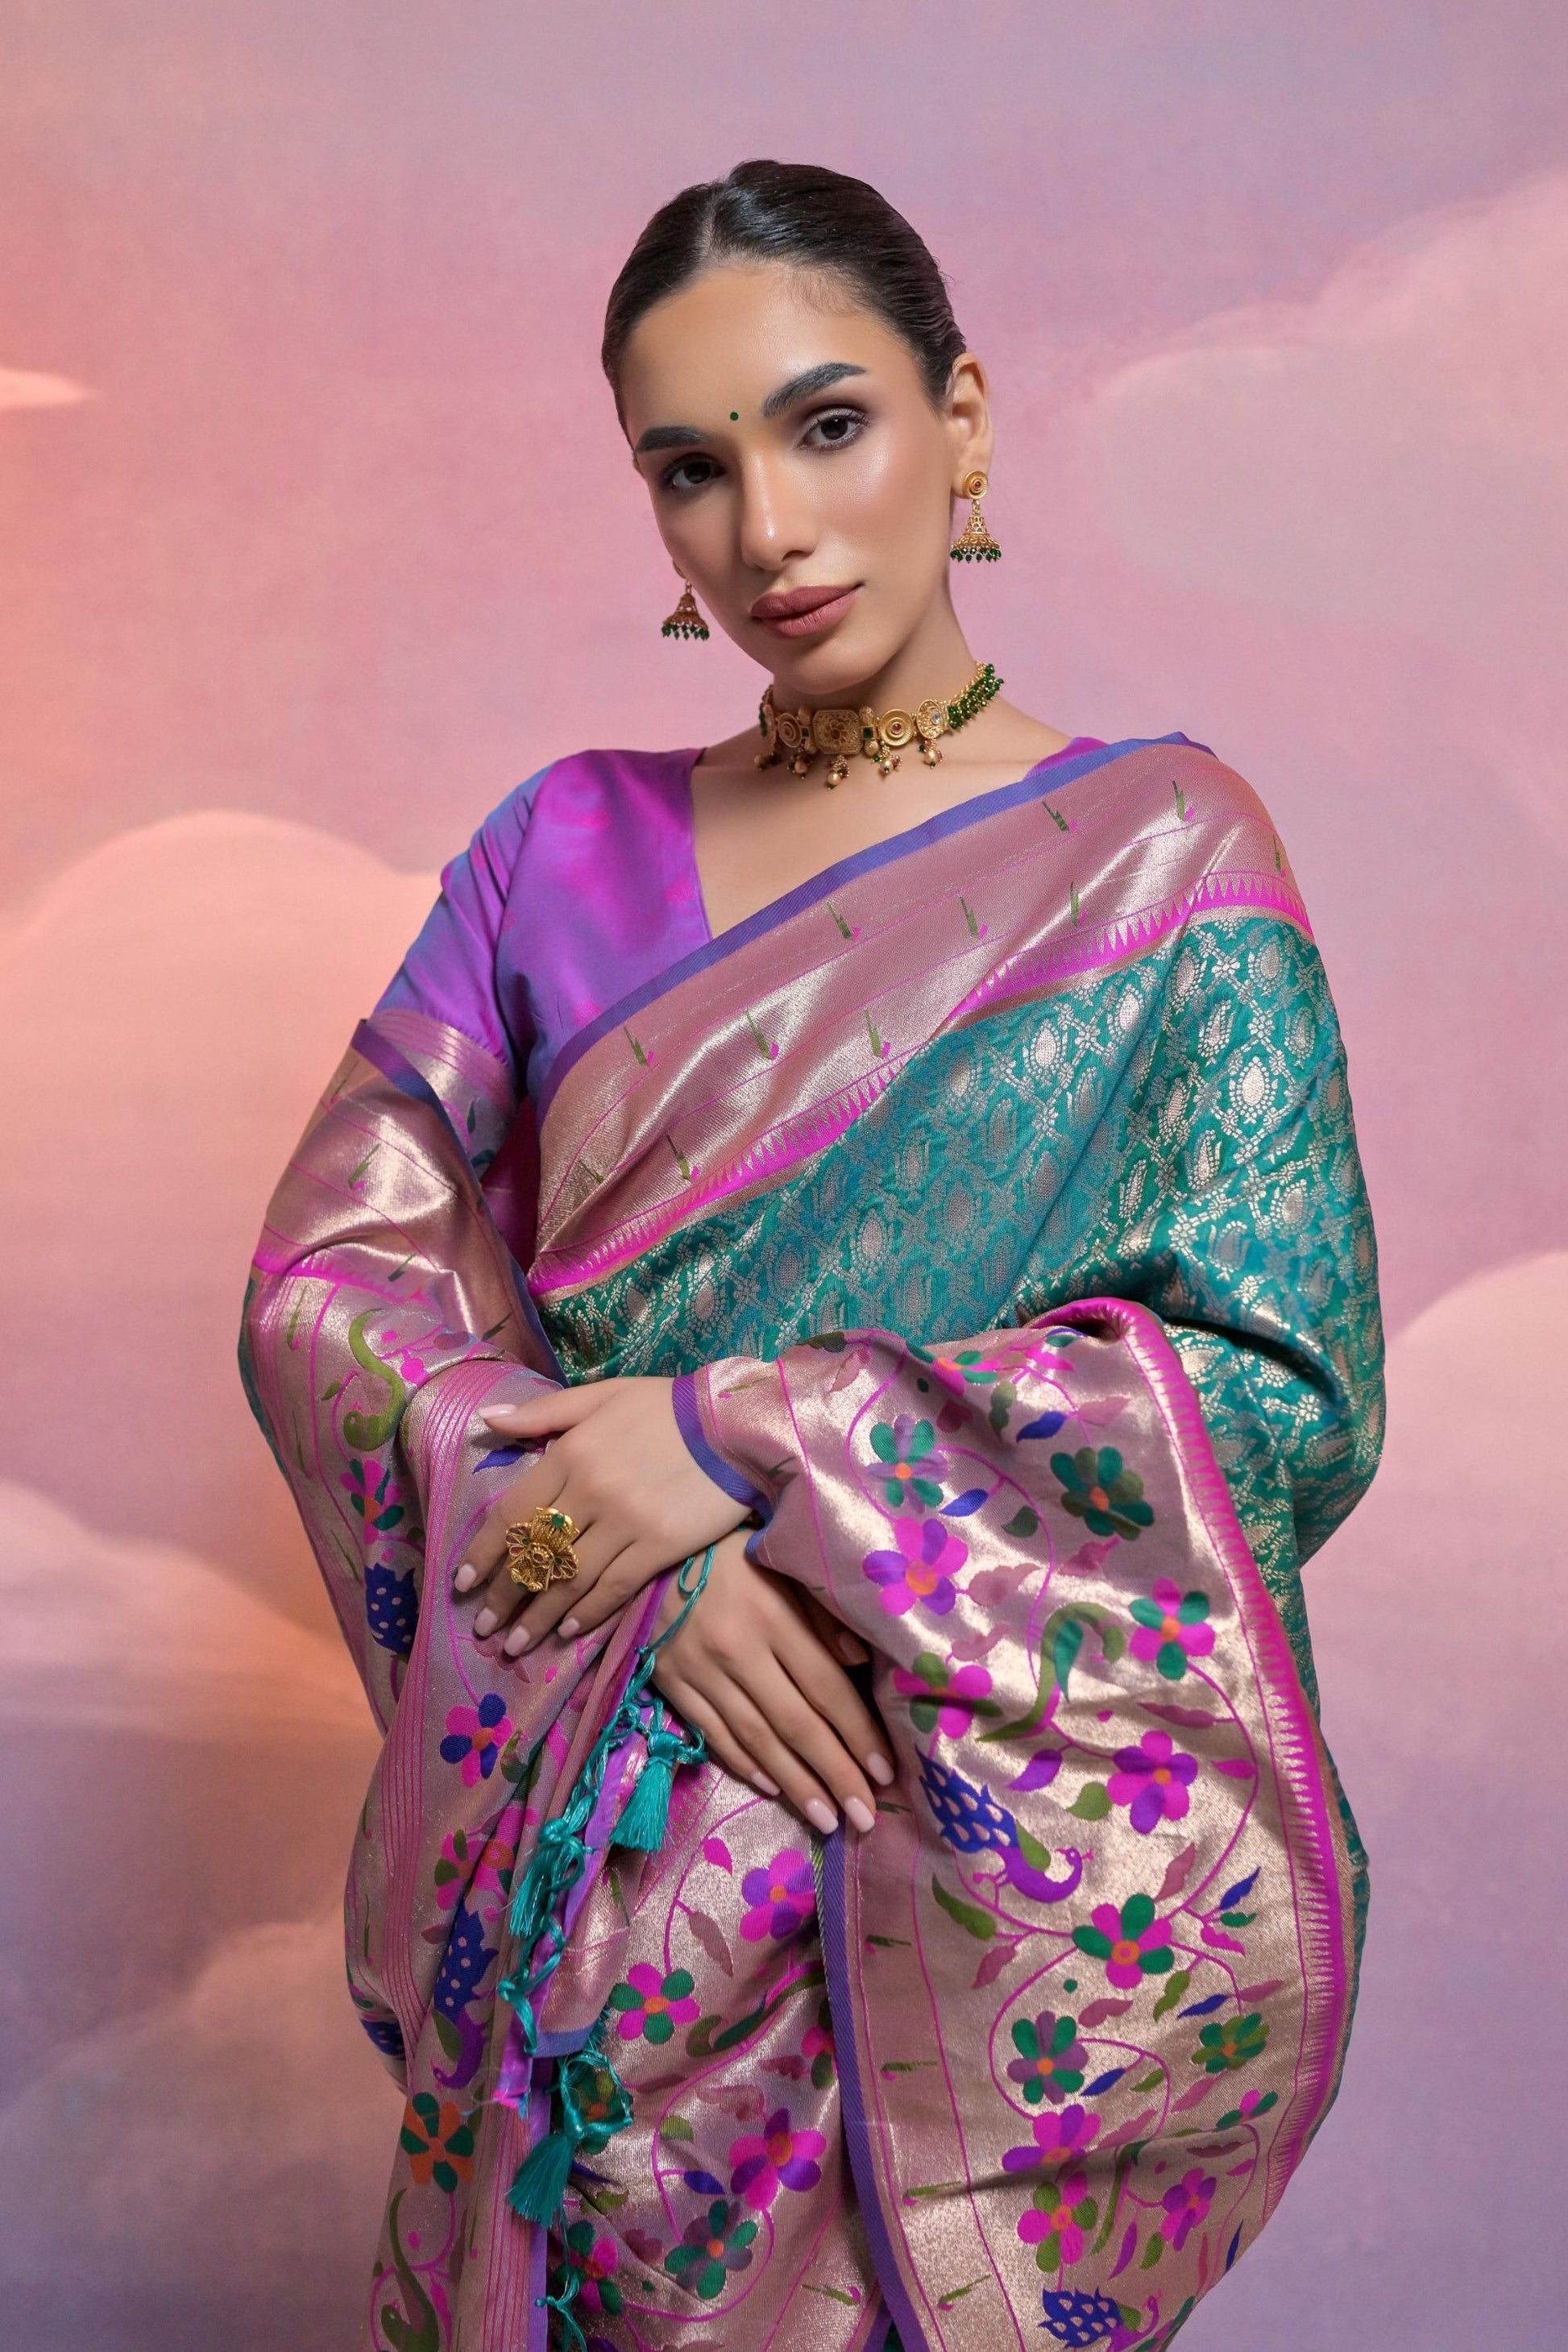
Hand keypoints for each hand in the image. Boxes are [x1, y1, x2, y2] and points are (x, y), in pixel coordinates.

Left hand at [455, 1377, 747, 1655]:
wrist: (735, 1424)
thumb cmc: (665, 1407)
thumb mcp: (601, 1395)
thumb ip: (542, 1413)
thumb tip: (487, 1418)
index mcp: (570, 1454)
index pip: (512, 1513)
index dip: (483, 1552)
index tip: (462, 1583)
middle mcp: (589, 1492)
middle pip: (535, 1555)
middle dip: (504, 1596)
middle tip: (484, 1628)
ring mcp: (625, 1523)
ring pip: (569, 1580)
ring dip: (538, 1617)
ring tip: (515, 1645)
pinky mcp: (658, 1547)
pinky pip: (613, 1588)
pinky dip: (588, 1613)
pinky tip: (568, 1632)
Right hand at [651, 1532, 895, 1836]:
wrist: (647, 1550)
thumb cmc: (728, 1553)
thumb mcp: (780, 1565)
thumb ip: (821, 1611)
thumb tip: (861, 1660)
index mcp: (774, 1616)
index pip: (826, 1687)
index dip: (858, 1733)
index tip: (884, 1773)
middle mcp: (739, 1650)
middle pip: (796, 1724)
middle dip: (835, 1774)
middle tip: (865, 1818)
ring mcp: (701, 1671)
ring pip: (756, 1739)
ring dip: (795, 1784)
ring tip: (826, 1819)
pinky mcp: (671, 1682)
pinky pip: (712, 1732)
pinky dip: (743, 1763)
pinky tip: (771, 1788)